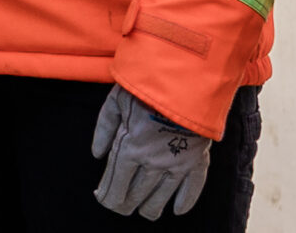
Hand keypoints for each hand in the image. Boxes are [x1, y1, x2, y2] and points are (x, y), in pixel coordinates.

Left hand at [91, 84, 209, 219]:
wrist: (185, 82)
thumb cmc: (146, 88)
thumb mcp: (115, 102)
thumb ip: (104, 129)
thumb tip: (97, 154)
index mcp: (130, 149)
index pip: (116, 182)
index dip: (108, 195)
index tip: (103, 199)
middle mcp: (153, 162)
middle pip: (136, 192)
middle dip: (125, 204)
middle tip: (120, 209)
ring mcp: (177, 164)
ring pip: (161, 196)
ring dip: (151, 207)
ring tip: (144, 213)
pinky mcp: (198, 161)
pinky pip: (193, 188)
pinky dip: (185, 202)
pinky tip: (177, 211)